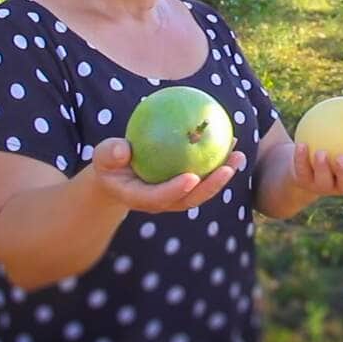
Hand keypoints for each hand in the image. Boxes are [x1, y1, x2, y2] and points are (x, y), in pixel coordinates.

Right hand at [89, 137, 244, 213]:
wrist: (117, 178)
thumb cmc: (109, 164)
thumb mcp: (103, 158)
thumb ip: (110, 154)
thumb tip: (123, 148)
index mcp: (141, 198)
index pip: (159, 198)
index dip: (176, 190)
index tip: (192, 177)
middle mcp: (163, 202)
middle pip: (190, 199)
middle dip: (211, 186)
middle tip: (229, 168)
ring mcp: (176, 196)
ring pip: (202, 189)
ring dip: (223, 174)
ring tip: (239, 153)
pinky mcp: (185, 187)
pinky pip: (204, 175)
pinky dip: (217, 160)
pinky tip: (230, 140)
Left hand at [290, 143, 342, 196]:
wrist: (306, 165)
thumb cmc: (334, 147)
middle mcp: (340, 185)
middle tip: (342, 158)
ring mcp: (321, 186)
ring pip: (323, 180)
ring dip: (322, 167)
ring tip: (320, 153)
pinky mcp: (304, 183)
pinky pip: (302, 170)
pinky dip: (301, 157)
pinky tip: (301, 144)